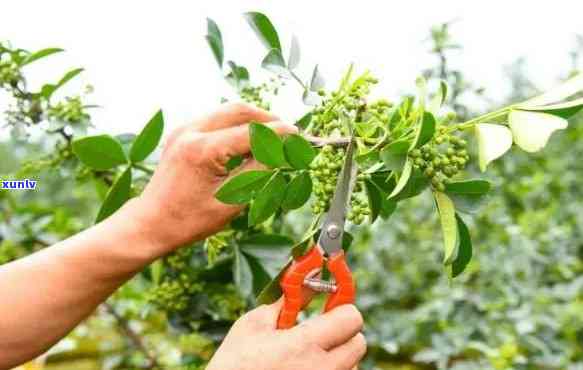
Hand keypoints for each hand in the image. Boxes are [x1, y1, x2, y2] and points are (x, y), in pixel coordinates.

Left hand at [128, 103, 296, 252]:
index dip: (279, 133)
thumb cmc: (188, 220)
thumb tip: (282, 151)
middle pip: (239, 110)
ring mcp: (183, 130)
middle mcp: (191, 132)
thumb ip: (258, 170)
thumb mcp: (231, 200)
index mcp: (202, 150)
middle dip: (268, 119)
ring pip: (227, 112)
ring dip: (252, 121)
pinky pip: (215, 120)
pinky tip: (248, 142)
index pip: (251, 132)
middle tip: (288, 134)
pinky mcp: (182, 133)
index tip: (299, 136)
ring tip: (272, 138)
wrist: (151, 223)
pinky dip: (235, 126)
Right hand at [207, 301, 366, 369]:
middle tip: (319, 330)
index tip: (331, 304)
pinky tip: (306, 369)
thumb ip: (288, 300)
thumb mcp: (255, 325)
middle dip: (342, 332)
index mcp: (304, 345)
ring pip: (353, 365)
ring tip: (307, 356)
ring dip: (338, 356)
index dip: (341, 307)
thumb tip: (309, 276)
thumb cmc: (234, 364)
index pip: (351, 317)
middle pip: (359, 342)